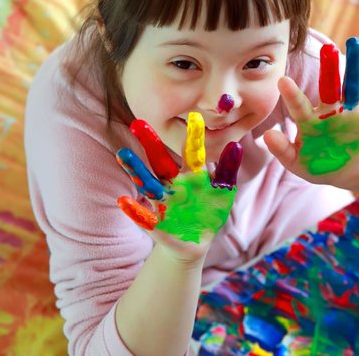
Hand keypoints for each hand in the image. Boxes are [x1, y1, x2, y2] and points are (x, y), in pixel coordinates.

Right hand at [115, 113, 242, 260]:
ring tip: (123, 154)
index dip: (193, 136)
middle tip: (138, 123)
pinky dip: (134, 210)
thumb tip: (236, 145)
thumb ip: (227, 170)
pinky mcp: (156, 224)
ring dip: (136, 169)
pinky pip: (143, 216)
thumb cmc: (209, 212)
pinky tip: (123, 201)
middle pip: (160, 161)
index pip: (191, 152)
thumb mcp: (223, 192)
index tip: (194, 116)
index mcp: (191, 175)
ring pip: (147, 183)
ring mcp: (163, 202)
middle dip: (150, 144)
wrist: (196, 242)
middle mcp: (173, 184)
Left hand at [264, 37, 358, 190]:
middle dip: (328, 68)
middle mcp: (329, 112)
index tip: (282, 80)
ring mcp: (350, 113)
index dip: (292, 95)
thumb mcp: (297, 163)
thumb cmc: (318, 166)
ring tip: (353, 43)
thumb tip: (267, 135)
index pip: (299, 106)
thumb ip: (282, 150)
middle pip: (328, 86)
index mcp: (309, 121)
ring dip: (353, 66)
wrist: (347, 175)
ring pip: (352, 86)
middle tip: (326, 48)